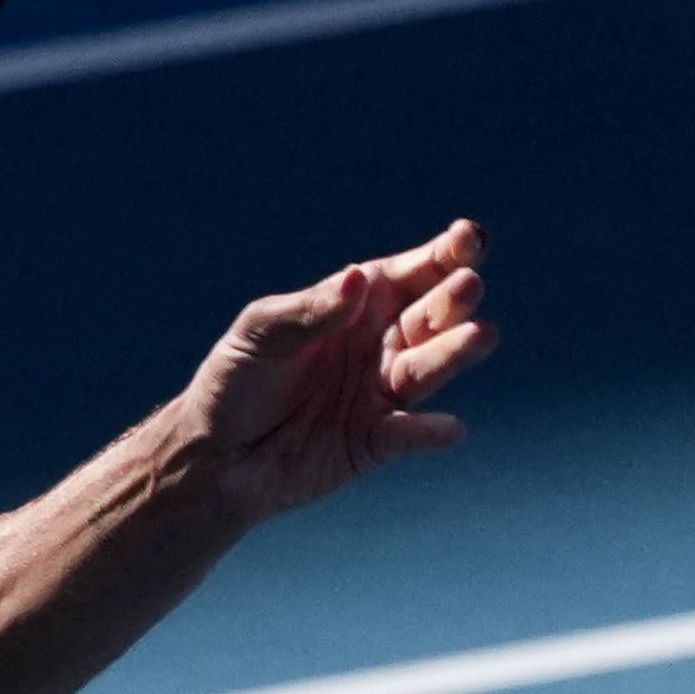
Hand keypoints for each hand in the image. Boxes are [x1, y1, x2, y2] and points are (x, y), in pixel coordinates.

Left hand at [178, 219, 499, 526]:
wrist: (215, 455)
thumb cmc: (234, 381)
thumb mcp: (258, 334)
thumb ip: (307, 311)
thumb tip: (356, 280)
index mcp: (355, 306)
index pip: (410, 274)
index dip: (444, 255)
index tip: (469, 238)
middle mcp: (380, 344)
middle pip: (430, 316)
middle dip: (452, 299)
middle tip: (466, 287)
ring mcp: (381, 393)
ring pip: (429, 367)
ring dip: (455, 352)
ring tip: (479, 335)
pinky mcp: (376, 442)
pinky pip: (409, 435)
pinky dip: (430, 432)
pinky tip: (449, 428)